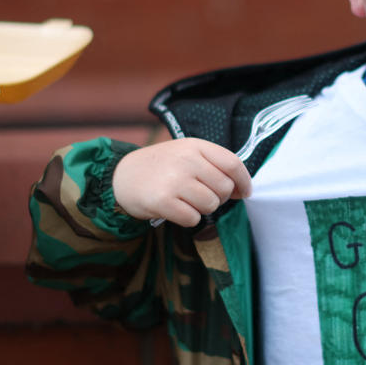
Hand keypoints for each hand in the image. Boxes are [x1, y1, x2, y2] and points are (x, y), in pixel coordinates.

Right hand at [112, 138, 251, 226]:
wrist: (120, 176)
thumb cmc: (161, 167)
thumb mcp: (187, 154)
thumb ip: (214, 166)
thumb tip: (243, 190)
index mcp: (195, 146)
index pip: (233, 163)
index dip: (244, 181)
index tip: (245, 192)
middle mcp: (186, 160)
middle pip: (224, 188)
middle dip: (219, 198)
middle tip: (202, 196)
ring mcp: (174, 180)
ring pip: (211, 205)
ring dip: (203, 209)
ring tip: (186, 201)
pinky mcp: (162, 201)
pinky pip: (193, 219)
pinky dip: (188, 219)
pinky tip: (176, 209)